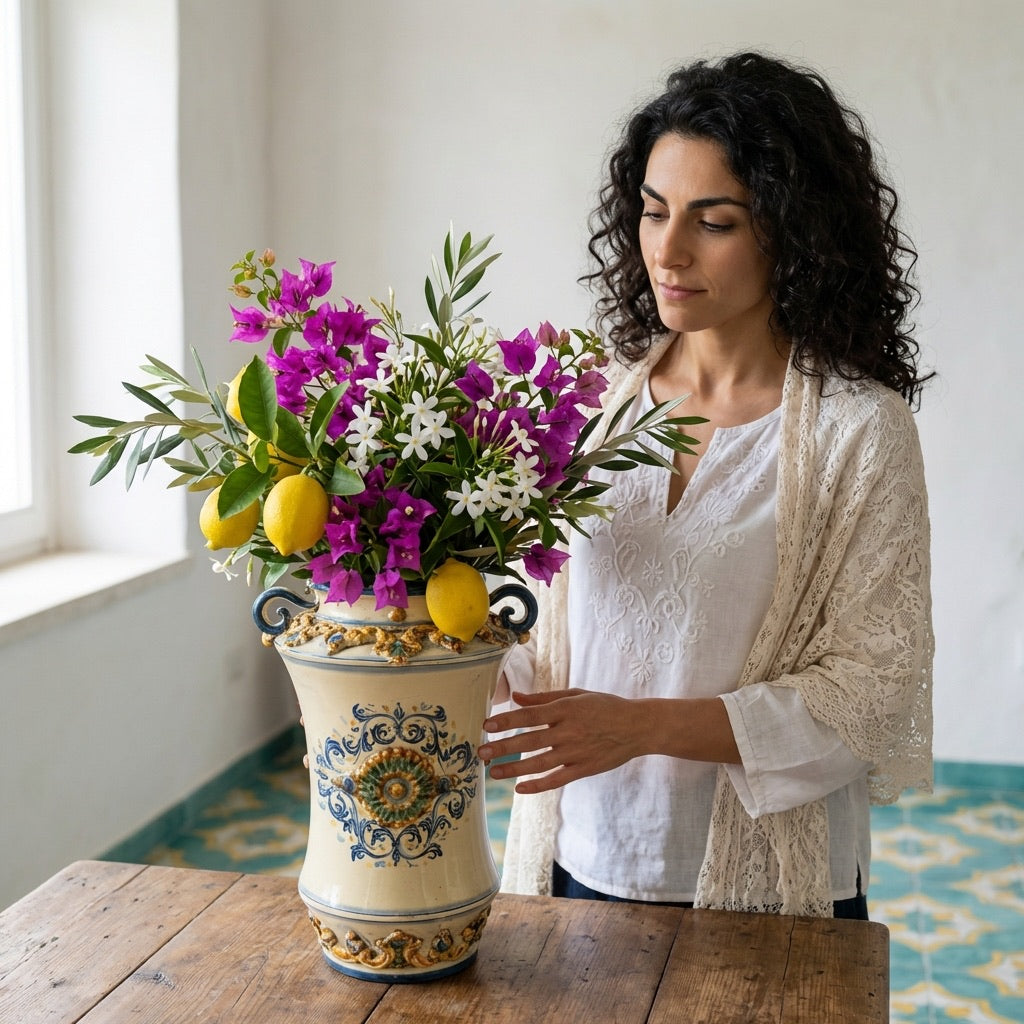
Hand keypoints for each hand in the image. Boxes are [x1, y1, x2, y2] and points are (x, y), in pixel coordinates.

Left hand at [478, 689, 645, 793]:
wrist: (638, 727)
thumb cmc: (605, 706)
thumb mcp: (577, 695)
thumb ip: (545, 697)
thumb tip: (517, 698)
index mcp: (566, 709)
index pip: (529, 715)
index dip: (506, 720)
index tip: (486, 725)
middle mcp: (568, 731)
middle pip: (529, 740)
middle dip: (502, 746)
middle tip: (481, 752)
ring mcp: (576, 752)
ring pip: (539, 763)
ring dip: (514, 768)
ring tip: (493, 771)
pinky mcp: (584, 769)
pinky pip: (556, 779)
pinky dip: (538, 785)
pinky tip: (520, 788)